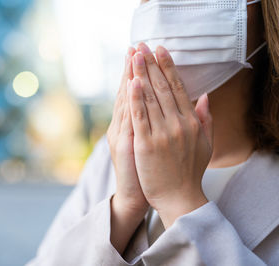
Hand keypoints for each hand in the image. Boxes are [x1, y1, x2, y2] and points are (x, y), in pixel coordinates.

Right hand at [107, 47, 149, 253]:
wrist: (136, 195)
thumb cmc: (149, 170)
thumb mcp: (150, 144)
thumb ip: (156, 123)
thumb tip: (171, 105)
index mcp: (132, 125)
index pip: (136, 94)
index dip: (139, 73)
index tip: (144, 53)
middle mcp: (123, 126)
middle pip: (128, 92)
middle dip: (134, 68)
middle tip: (136, 45)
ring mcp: (122, 134)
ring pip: (126, 100)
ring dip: (129, 77)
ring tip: (133, 55)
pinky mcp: (124, 145)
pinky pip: (128, 119)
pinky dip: (129, 101)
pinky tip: (131, 84)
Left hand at [129, 43, 212, 227]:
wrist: (180, 198)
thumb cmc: (190, 172)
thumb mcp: (205, 144)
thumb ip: (205, 119)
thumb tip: (205, 96)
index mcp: (191, 122)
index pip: (178, 88)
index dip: (168, 67)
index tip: (161, 51)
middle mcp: (178, 124)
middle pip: (163, 88)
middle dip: (152, 64)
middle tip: (143, 46)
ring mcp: (162, 133)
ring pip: (150, 98)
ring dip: (141, 74)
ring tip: (135, 56)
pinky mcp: (146, 144)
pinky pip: (140, 116)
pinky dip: (136, 98)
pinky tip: (131, 82)